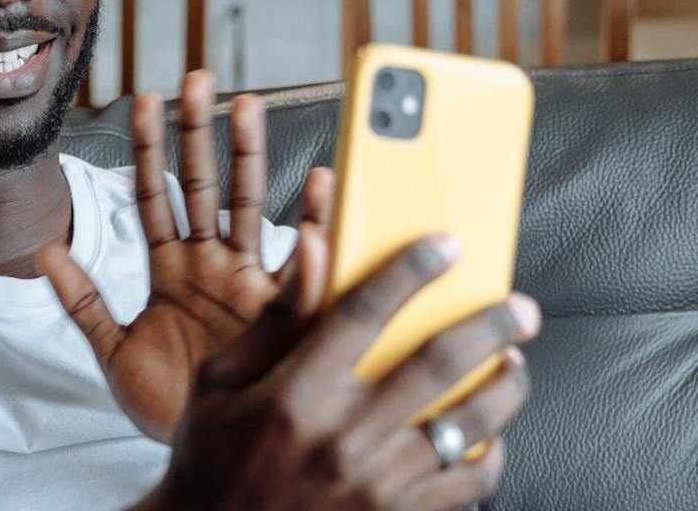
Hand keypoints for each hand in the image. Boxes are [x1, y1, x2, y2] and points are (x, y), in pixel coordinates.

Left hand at [39, 70, 331, 441]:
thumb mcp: (114, 351)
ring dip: (248, 156)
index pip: (154, 196)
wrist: (211, 457)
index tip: (140, 99)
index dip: (146, 149)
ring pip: (246, 205)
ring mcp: (247, 282)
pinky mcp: (282, 311)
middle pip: (202, 185)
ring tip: (248, 106)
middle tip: (197, 80)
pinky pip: (300, 262)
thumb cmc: (167, 404)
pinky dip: (312, 224)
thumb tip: (44, 251)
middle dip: (199, 132)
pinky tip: (320, 181)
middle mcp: (211, 265)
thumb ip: (83, 302)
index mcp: (171, 270)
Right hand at [141, 235, 541, 510]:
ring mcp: (374, 486)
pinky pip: (467, 489)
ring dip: (505, 388)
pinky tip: (488, 436)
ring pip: (466, 426)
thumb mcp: (220, 381)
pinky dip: (490, 457)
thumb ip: (275, 319)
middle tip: (520, 308)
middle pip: (436, 364)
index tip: (447, 245)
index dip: (410, 272)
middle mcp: (340, 439)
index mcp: (293, 395)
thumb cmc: (211, 455)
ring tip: (516, 365)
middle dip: (490, 327)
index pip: (363, 314)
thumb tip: (314, 249)